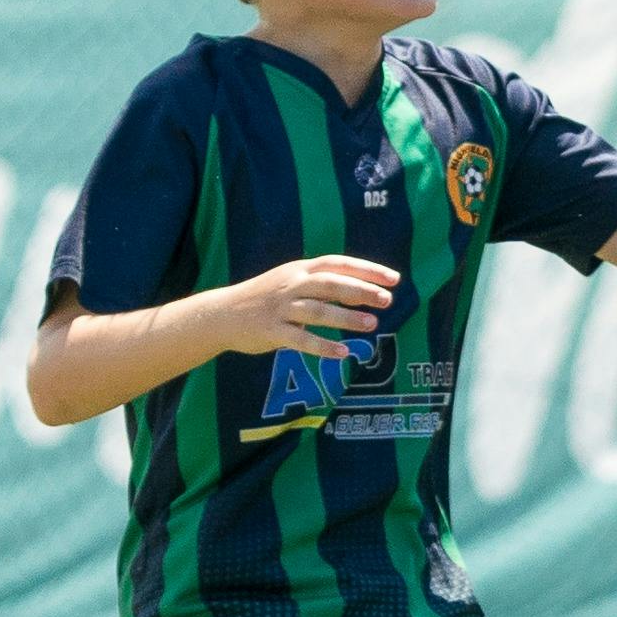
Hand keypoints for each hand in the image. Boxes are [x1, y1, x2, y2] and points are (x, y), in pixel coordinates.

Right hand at [216, 255, 396, 357]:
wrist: (221, 313)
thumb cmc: (267, 297)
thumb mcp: (294, 282)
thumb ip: (327, 286)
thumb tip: (367, 293)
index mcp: (300, 270)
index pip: (338, 264)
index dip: (367, 269)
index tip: (394, 279)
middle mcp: (292, 285)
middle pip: (330, 284)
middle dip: (361, 291)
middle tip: (387, 300)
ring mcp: (280, 308)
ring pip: (317, 311)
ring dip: (346, 317)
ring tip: (372, 324)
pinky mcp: (271, 331)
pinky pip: (300, 339)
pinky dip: (322, 346)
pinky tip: (343, 352)